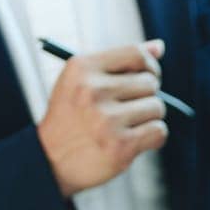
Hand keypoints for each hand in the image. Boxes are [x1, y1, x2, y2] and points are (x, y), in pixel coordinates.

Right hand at [37, 40, 169, 195]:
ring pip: (157, 107)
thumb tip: (159, 47)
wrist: (50, 162)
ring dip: (149, 118)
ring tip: (127, 126)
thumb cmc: (72, 118)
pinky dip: (153, 137)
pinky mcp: (121, 146)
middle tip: (129, 108)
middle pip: (150, 82)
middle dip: (146, 95)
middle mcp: (93, 91)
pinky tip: (134, 140)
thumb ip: (119, 62)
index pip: (136, 54)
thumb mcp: (82, 81)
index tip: (149, 75)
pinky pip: (159, 131)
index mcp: (82, 68)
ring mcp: (107, 120)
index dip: (151, 65)